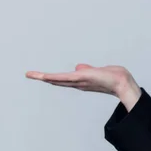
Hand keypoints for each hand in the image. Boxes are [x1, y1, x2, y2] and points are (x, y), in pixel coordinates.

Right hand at [25, 63, 139, 99]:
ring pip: (57, 79)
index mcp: (81, 81)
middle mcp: (78, 83)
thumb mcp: (98, 71)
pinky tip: (44, 76)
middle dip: (42, 78)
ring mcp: (78, 81)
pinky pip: (64, 77)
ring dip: (43, 77)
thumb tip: (78, 67)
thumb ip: (87, 70)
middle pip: (56, 81)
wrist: (121, 82)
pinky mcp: (80, 78)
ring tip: (31, 74)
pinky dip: (53, 77)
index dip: (52, 78)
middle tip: (29, 74)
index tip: (41, 76)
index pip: (63, 80)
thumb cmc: (113, 76)